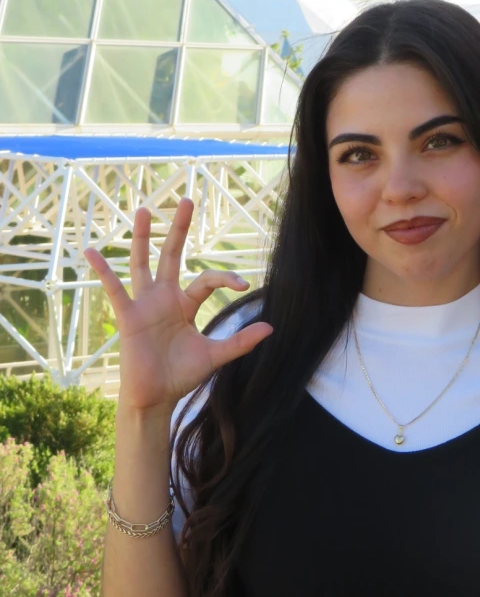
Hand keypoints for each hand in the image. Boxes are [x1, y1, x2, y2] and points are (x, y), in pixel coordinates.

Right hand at [83, 197, 272, 412]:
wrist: (157, 396)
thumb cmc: (182, 374)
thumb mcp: (215, 355)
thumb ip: (240, 341)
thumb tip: (271, 328)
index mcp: (186, 304)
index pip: (207, 279)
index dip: (226, 278)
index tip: (245, 284)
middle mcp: (165, 298)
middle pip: (173, 255)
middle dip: (179, 229)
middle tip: (187, 200)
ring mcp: (145, 304)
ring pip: (143, 263)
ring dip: (142, 237)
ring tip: (143, 210)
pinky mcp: (129, 316)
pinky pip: (114, 289)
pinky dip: (103, 271)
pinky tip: (91, 251)